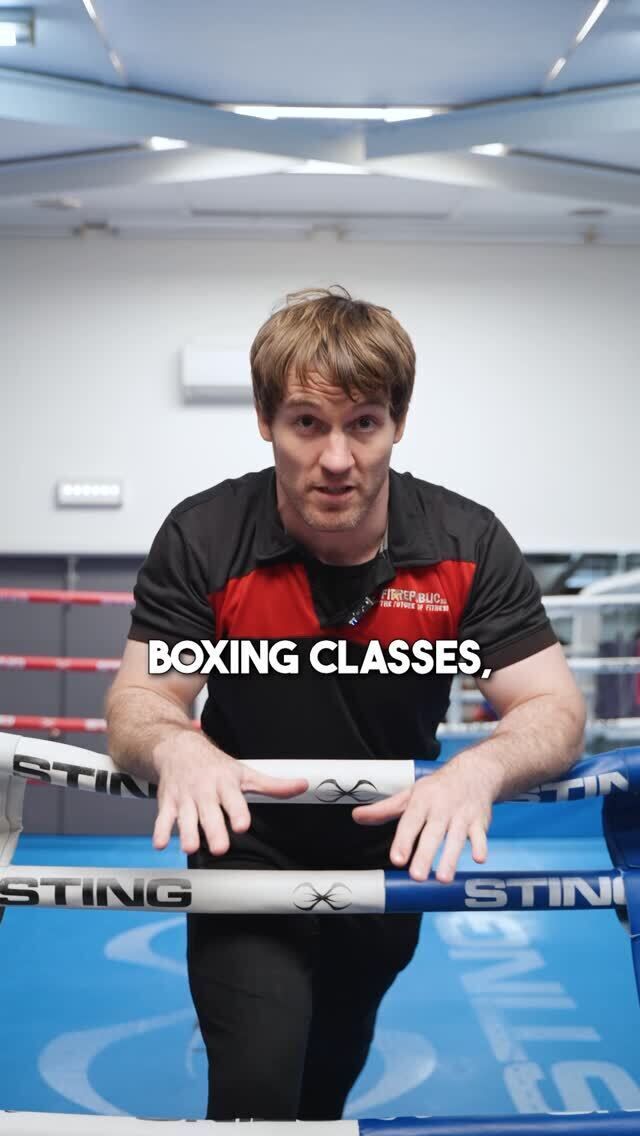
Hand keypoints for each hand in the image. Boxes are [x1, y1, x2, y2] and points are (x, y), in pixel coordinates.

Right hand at [152, 732, 307, 854]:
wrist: (178, 748)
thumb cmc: (215, 766)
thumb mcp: (245, 773)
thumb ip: (272, 785)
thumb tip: (302, 786)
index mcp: (225, 784)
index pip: (233, 800)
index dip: (237, 812)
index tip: (241, 825)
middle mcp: (205, 791)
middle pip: (209, 813)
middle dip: (213, 830)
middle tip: (220, 847)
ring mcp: (185, 797)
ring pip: (185, 818)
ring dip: (186, 833)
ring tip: (190, 847)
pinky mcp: (167, 803)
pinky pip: (163, 818)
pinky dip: (160, 831)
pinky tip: (161, 843)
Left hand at [351, 755, 500, 882]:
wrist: (474, 772)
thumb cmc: (436, 788)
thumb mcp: (409, 795)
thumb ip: (384, 809)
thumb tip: (356, 816)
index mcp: (422, 802)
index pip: (410, 822)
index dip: (404, 841)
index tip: (397, 860)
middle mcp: (441, 808)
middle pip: (433, 833)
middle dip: (426, 855)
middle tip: (417, 876)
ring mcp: (461, 815)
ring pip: (456, 837)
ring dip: (451, 857)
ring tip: (443, 879)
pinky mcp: (479, 822)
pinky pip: (481, 835)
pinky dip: (481, 846)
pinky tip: (479, 859)